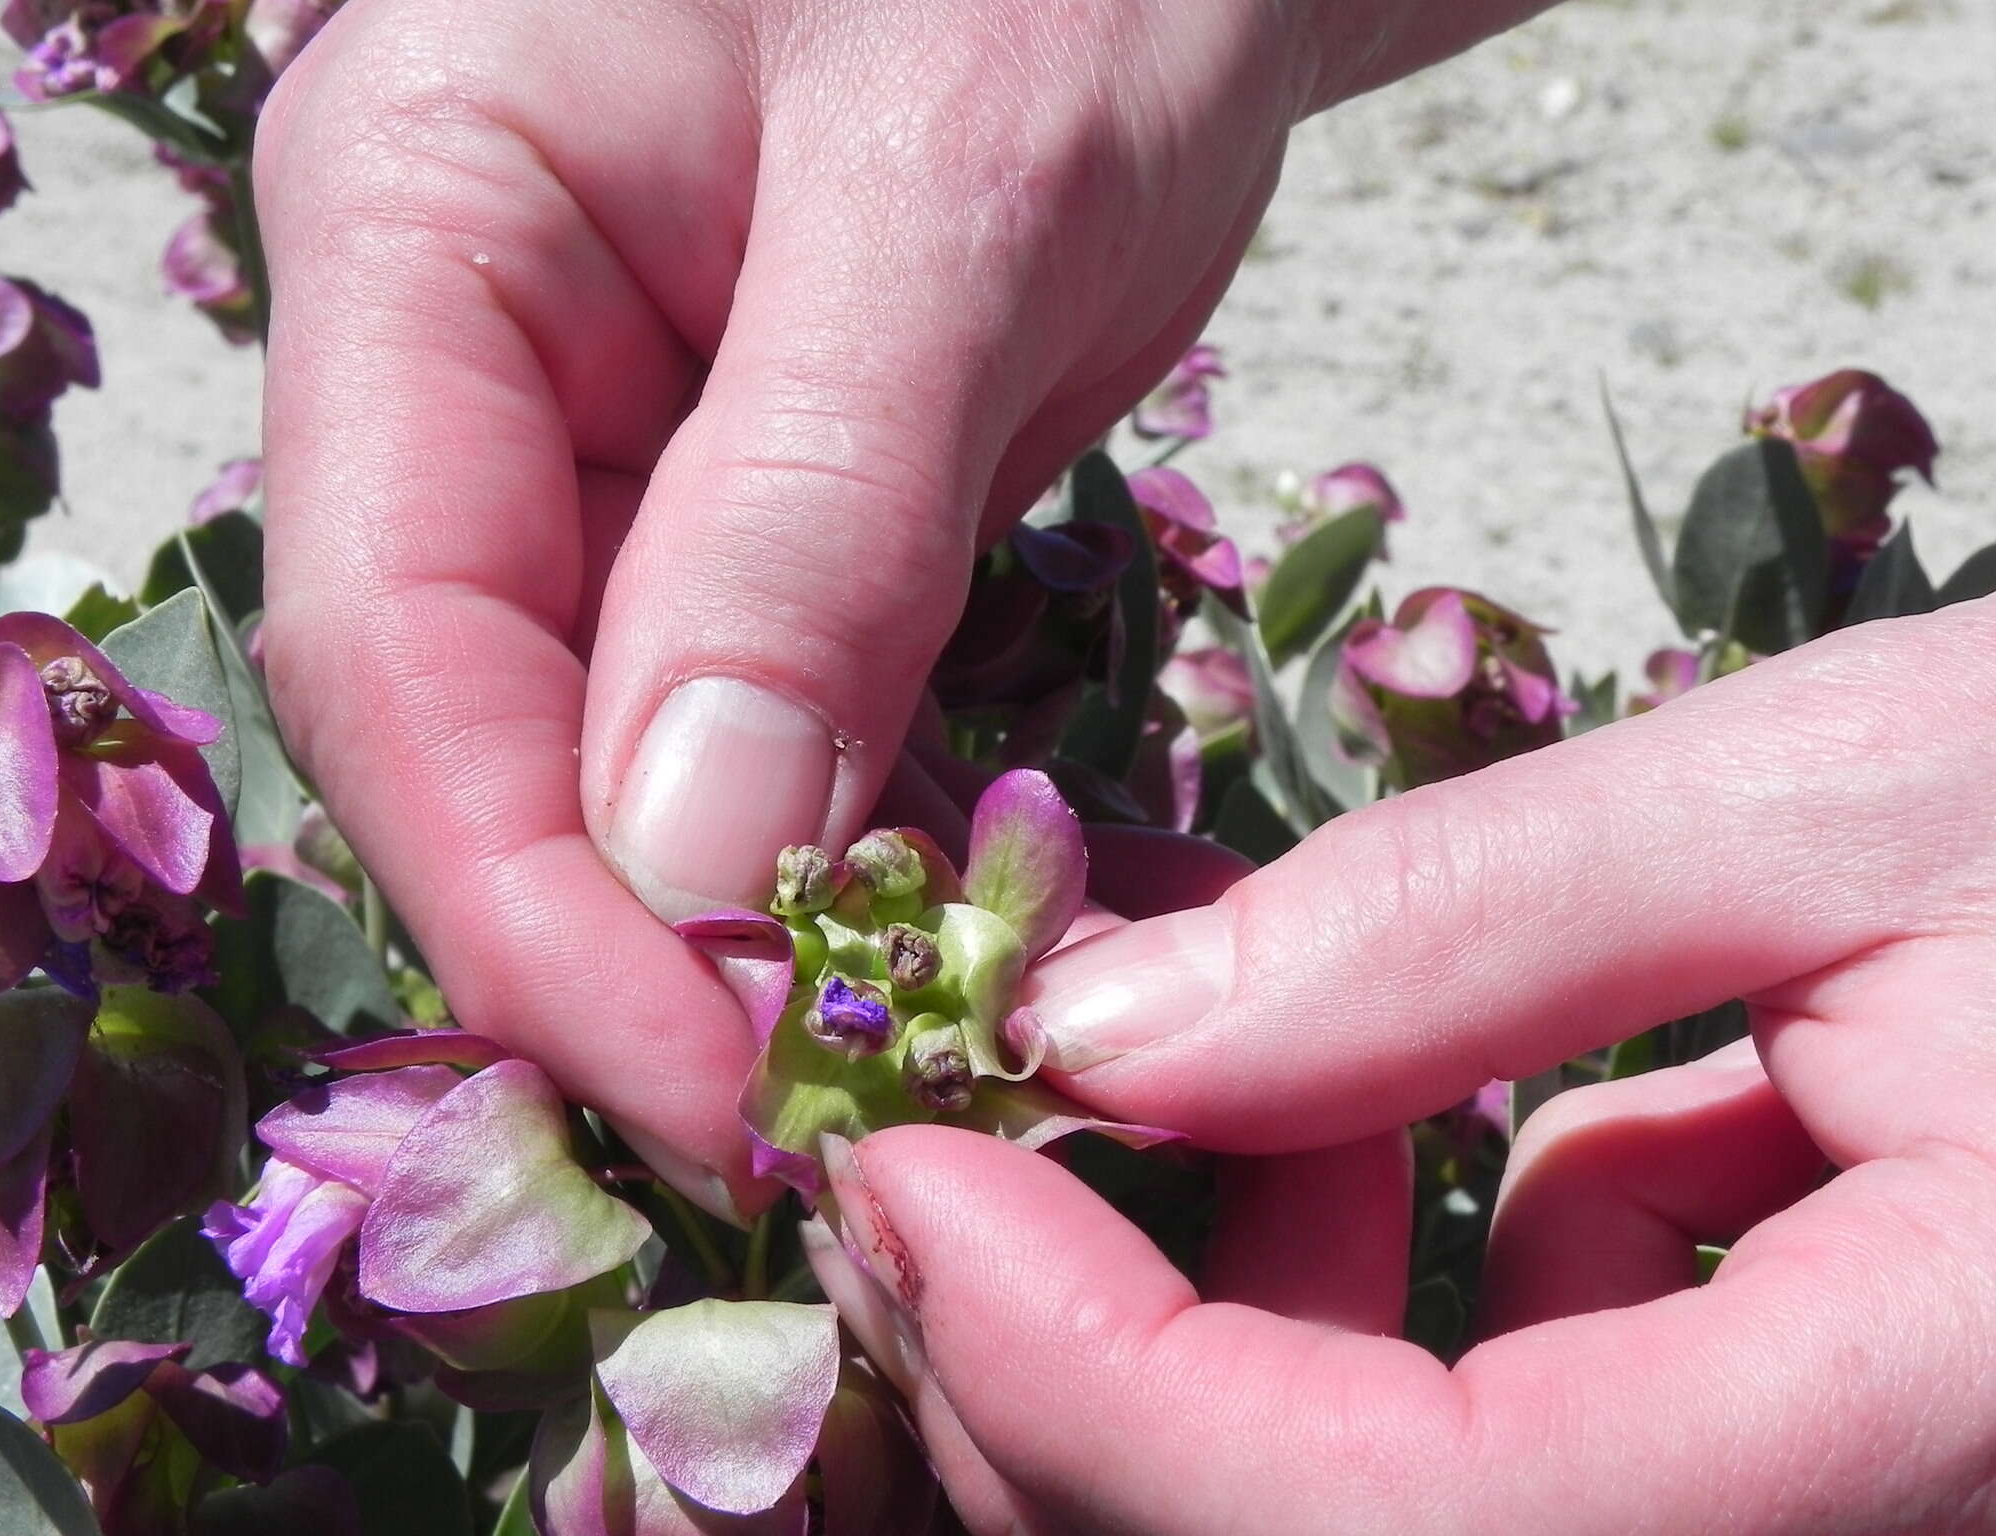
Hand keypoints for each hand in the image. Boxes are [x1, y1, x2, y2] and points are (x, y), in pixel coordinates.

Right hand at [251, 0, 1348, 1214]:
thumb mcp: (954, 201)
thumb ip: (806, 521)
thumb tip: (687, 866)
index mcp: (423, 229)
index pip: (398, 642)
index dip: (536, 909)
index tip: (719, 1091)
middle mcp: (473, 371)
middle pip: (489, 736)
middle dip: (650, 956)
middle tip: (842, 1128)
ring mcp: (609, 459)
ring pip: (633, 765)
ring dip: (775, 935)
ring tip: (948, 1060)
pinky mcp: (749, 527)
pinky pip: (771, 733)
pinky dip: (874, 854)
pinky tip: (995, 937)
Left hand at [822, 602, 1995, 1532]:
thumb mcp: (1866, 809)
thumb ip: (1475, 925)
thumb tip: (1110, 1021)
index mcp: (1931, 1441)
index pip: (1384, 1530)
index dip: (1077, 1372)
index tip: (904, 1162)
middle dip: (1087, 1362)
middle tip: (978, 1111)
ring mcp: (1827, 1510)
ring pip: (1390, 1504)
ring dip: (1233, 1314)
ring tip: (1261, 1066)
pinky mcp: (1794, 1459)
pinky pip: (1509, 1439)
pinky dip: (1396, 1286)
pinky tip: (1462, 1113)